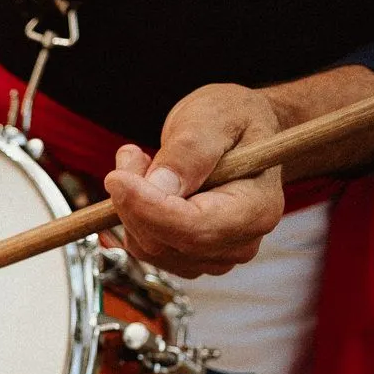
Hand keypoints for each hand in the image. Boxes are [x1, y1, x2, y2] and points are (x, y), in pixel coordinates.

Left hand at [103, 84, 285, 277]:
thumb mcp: (214, 117)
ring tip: (144, 161)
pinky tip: (146, 184)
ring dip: (131, 204)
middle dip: (134, 199)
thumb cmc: (233, 120)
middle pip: (165, 240)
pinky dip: (133, 214)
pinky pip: (143, 245)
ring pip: (148, 245)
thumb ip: (189, 151)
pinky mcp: (188, 256)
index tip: (116, 179)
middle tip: (131, 154)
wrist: (241, 132)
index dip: (149, 208)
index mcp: (257, 209)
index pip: (194, 227)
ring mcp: (214, 256)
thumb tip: (157, 187)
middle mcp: (239, 242)